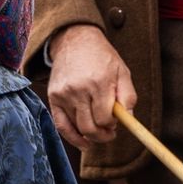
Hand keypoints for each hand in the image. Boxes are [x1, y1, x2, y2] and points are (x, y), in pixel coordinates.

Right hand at [46, 24, 136, 149]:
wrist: (75, 40)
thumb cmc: (102, 57)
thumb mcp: (122, 72)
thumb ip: (128, 97)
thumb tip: (129, 121)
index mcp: (98, 83)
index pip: (105, 119)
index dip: (113, 125)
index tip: (116, 122)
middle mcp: (78, 89)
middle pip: (90, 128)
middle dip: (103, 135)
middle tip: (110, 133)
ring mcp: (63, 93)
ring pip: (78, 127)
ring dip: (91, 134)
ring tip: (98, 128)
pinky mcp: (53, 96)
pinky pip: (61, 125)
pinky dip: (73, 138)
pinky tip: (84, 143)